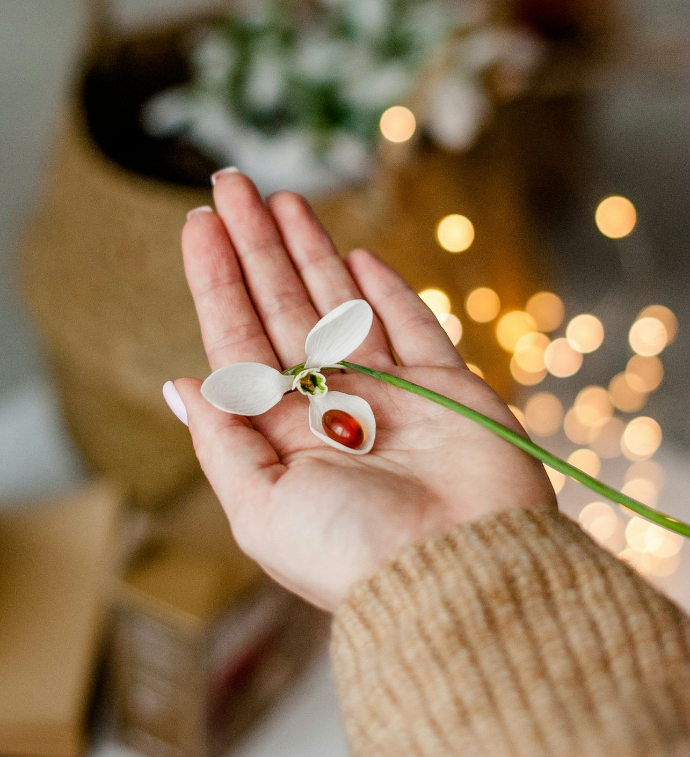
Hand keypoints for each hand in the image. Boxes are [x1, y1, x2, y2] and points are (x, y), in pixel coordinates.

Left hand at [173, 172, 555, 610]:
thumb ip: (223, 441)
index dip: (217, 278)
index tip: (201, 224)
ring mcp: (389, 392)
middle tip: (231, 182)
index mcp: (281, 431)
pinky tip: (356, 255)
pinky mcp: (444, 387)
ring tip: (281, 197)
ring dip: (309, 250)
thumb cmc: (354, 553)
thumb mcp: (260, 508)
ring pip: (340, 302)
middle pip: (281, 304)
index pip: (238, 337)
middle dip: (255, 243)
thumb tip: (179, 384)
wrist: (460, 574)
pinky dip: (386, 289)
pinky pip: (411, 323)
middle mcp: (330, 405)